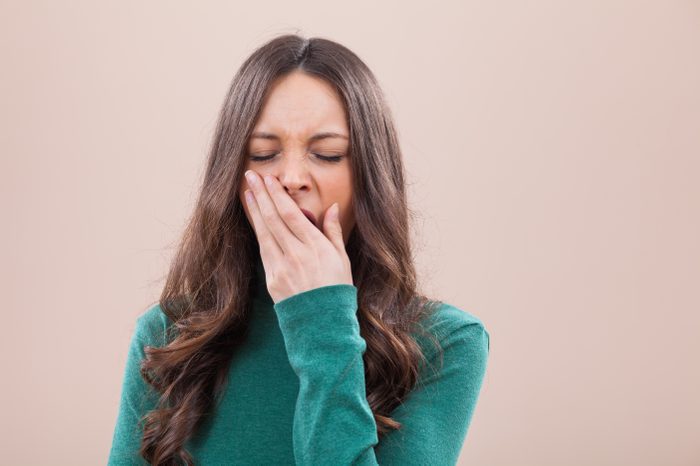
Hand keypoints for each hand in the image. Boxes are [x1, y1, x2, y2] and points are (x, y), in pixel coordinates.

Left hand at [243, 169, 353, 302]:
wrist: (323, 324)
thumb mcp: (342, 259)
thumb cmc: (336, 290)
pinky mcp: (272, 280)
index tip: (269, 179)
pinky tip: (255, 220)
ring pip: (264, 232)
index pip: (291, 214)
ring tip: (247, 192)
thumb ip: (333, 232)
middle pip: (274, 219)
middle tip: (251, 176)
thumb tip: (332, 208)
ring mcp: (282, 268)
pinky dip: (258, 232)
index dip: (277, 195)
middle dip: (261, 195)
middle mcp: (296, 255)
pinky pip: (263, 250)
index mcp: (316, 247)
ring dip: (255, 210)